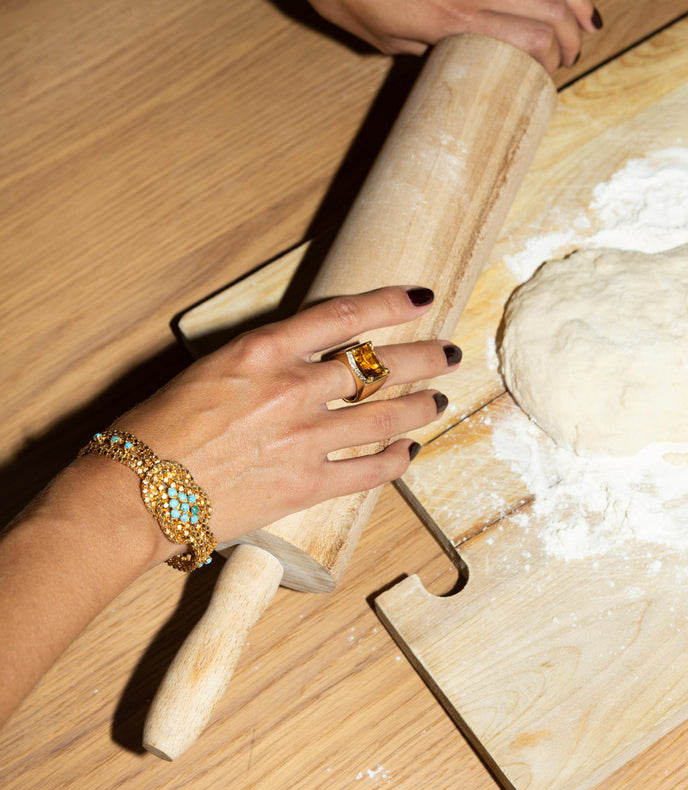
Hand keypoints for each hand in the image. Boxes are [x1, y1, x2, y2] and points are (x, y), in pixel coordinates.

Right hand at [116, 286, 459, 557]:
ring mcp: (303, 438)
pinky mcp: (305, 485)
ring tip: (439, 400)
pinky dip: (395, 461)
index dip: (390, 303)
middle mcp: (292, 388)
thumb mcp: (210, 370)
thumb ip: (263, 362)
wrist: (136, 492)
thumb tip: (301, 362)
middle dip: (423, 357)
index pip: (345, 315)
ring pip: (385, 416)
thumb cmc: (158, 428)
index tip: (419, 297)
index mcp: (264, 351)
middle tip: (447, 353)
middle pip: (379, 365)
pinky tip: (409, 453)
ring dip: (420, 406)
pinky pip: (368, 471)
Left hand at [277, 0, 600, 70]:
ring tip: (587, 19)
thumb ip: (428, 47)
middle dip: (570, 35)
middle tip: (570, 53)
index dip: (551, 58)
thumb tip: (457, 53)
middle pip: (548, 8)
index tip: (550, 72)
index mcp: (450, 18)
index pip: (529, 38)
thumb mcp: (384, 40)